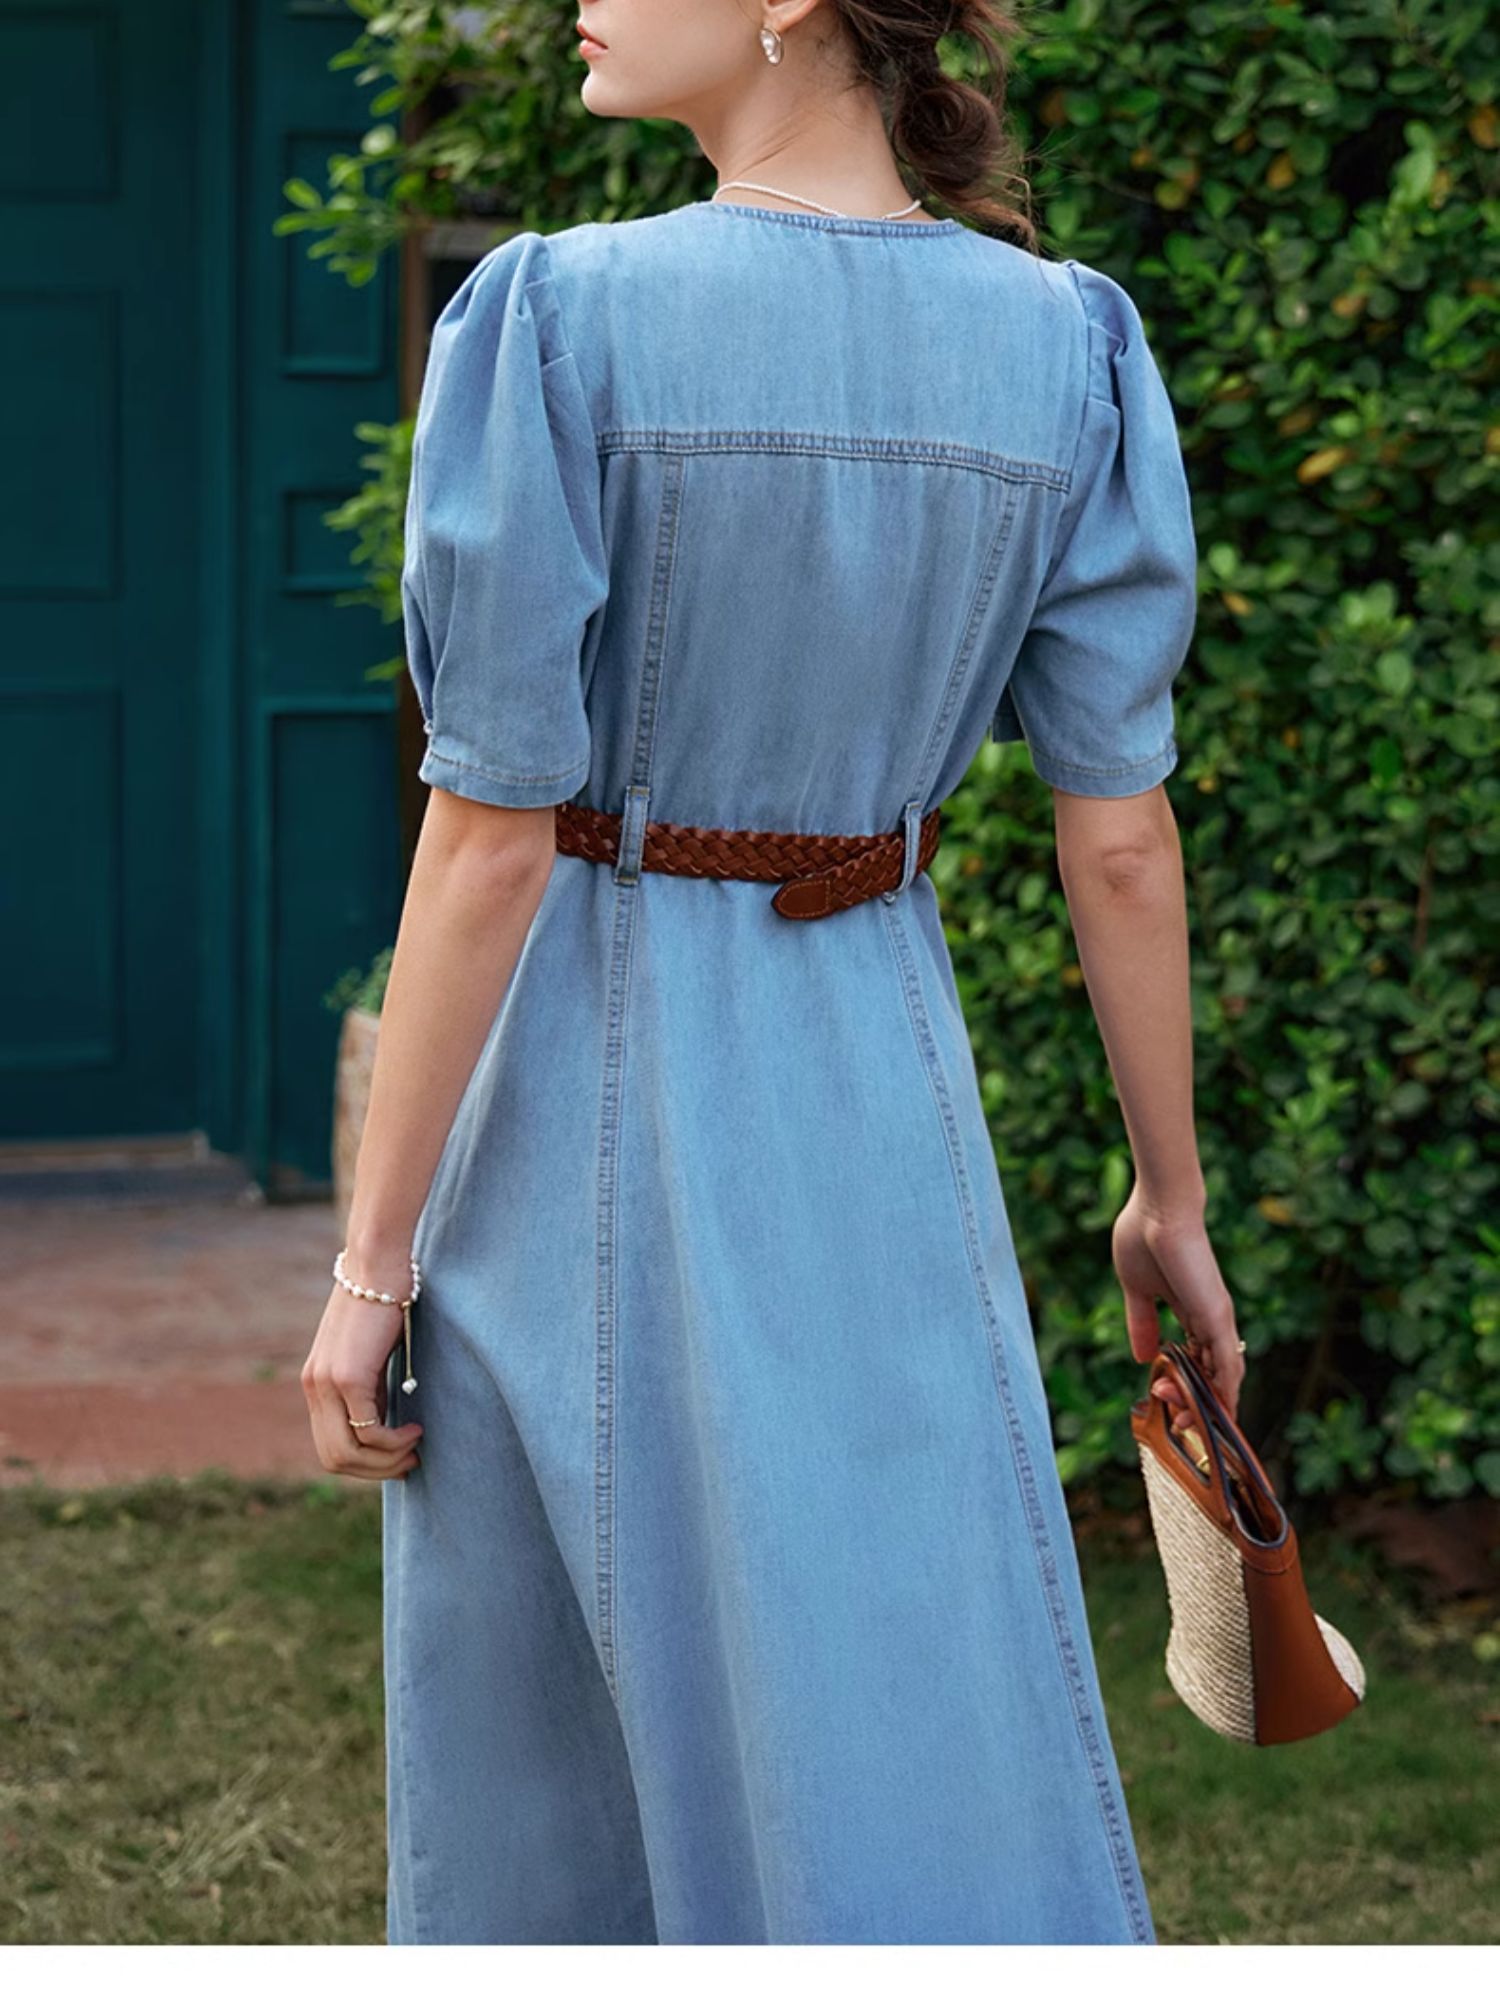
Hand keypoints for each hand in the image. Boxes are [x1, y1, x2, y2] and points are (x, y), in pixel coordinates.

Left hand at [301, 1283, 424, 1480]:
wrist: (379, 1265)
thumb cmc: (385, 1301)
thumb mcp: (371, 1353)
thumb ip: (370, 1385)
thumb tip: (387, 1420)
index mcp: (317, 1383)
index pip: (329, 1446)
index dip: (364, 1462)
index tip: (398, 1455)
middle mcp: (315, 1387)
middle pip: (334, 1460)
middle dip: (375, 1471)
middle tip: (409, 1461)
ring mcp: (328, 1384)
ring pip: (348, 1453)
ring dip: (387, 1461)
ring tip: (415, 1447)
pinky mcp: (348, 1377)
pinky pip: (368, 1431)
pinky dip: (393, 1441)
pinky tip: (415, 1429)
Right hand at [1112, 1185, 1244, 1424]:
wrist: (1159, 1209)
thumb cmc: (1143, 1236)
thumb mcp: (1136, 1289)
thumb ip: (1142, 1322)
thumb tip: (1142, 1356)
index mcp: (1190, 1311)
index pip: (1194, 1359)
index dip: (1182, 1383)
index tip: (1160, 1395)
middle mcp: (1211, 1319)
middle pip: (1212, 1374)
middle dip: (1194, 1402)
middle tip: (1175, 1419)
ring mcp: (1217, 1319)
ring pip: (1224, 1377)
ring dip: (1208, 1405)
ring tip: (1187, 1423)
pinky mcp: (1218, 1318)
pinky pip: (1230, 1366)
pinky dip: (1226, 1392)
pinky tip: (1221, 1413)